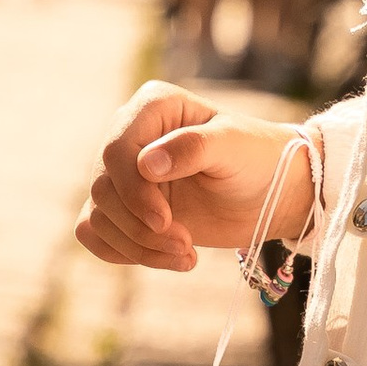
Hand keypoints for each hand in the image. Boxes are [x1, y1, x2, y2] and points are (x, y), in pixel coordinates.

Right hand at [76, 81, 310, 271]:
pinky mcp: (124, 207)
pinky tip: (167, 259)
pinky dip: (125, 253)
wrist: (269, 192)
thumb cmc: (257, 158)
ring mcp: (124, 174)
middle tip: (185, 245)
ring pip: (99, 215)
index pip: (117, 150)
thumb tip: (145, 164)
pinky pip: (96, 234)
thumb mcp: (234, 147)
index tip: (165, 221)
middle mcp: (130, 136)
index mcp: (153, 107)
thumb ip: (192, 147)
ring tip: (185, 256)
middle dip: (139, 226)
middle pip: (103, 187)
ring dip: (138, 246)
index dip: (134, 191)